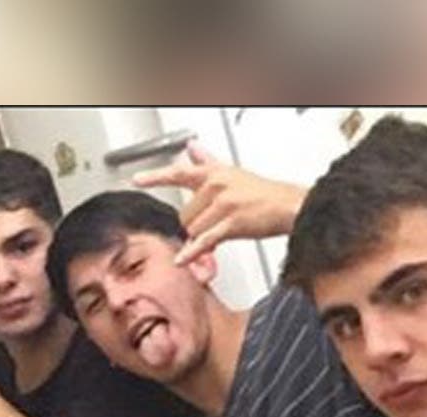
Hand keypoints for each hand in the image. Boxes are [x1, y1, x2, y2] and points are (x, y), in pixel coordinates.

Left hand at [134, 144, 306, 265]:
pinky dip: (193, 252)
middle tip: (213, 223)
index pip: (178, 172)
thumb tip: (192, 147)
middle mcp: (215, 185)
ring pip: (193, 229)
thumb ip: (207, 161)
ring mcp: (223, 204)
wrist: (288, 205)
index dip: (155, 177)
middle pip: (185, 214)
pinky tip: (183, 259)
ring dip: (203, 237)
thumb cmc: (261, 193)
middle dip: (195, 225)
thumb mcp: (231, 172)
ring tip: (221, 230)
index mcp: (213, 173)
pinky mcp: (231, 223)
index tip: (137, 180)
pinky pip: (204, 240)